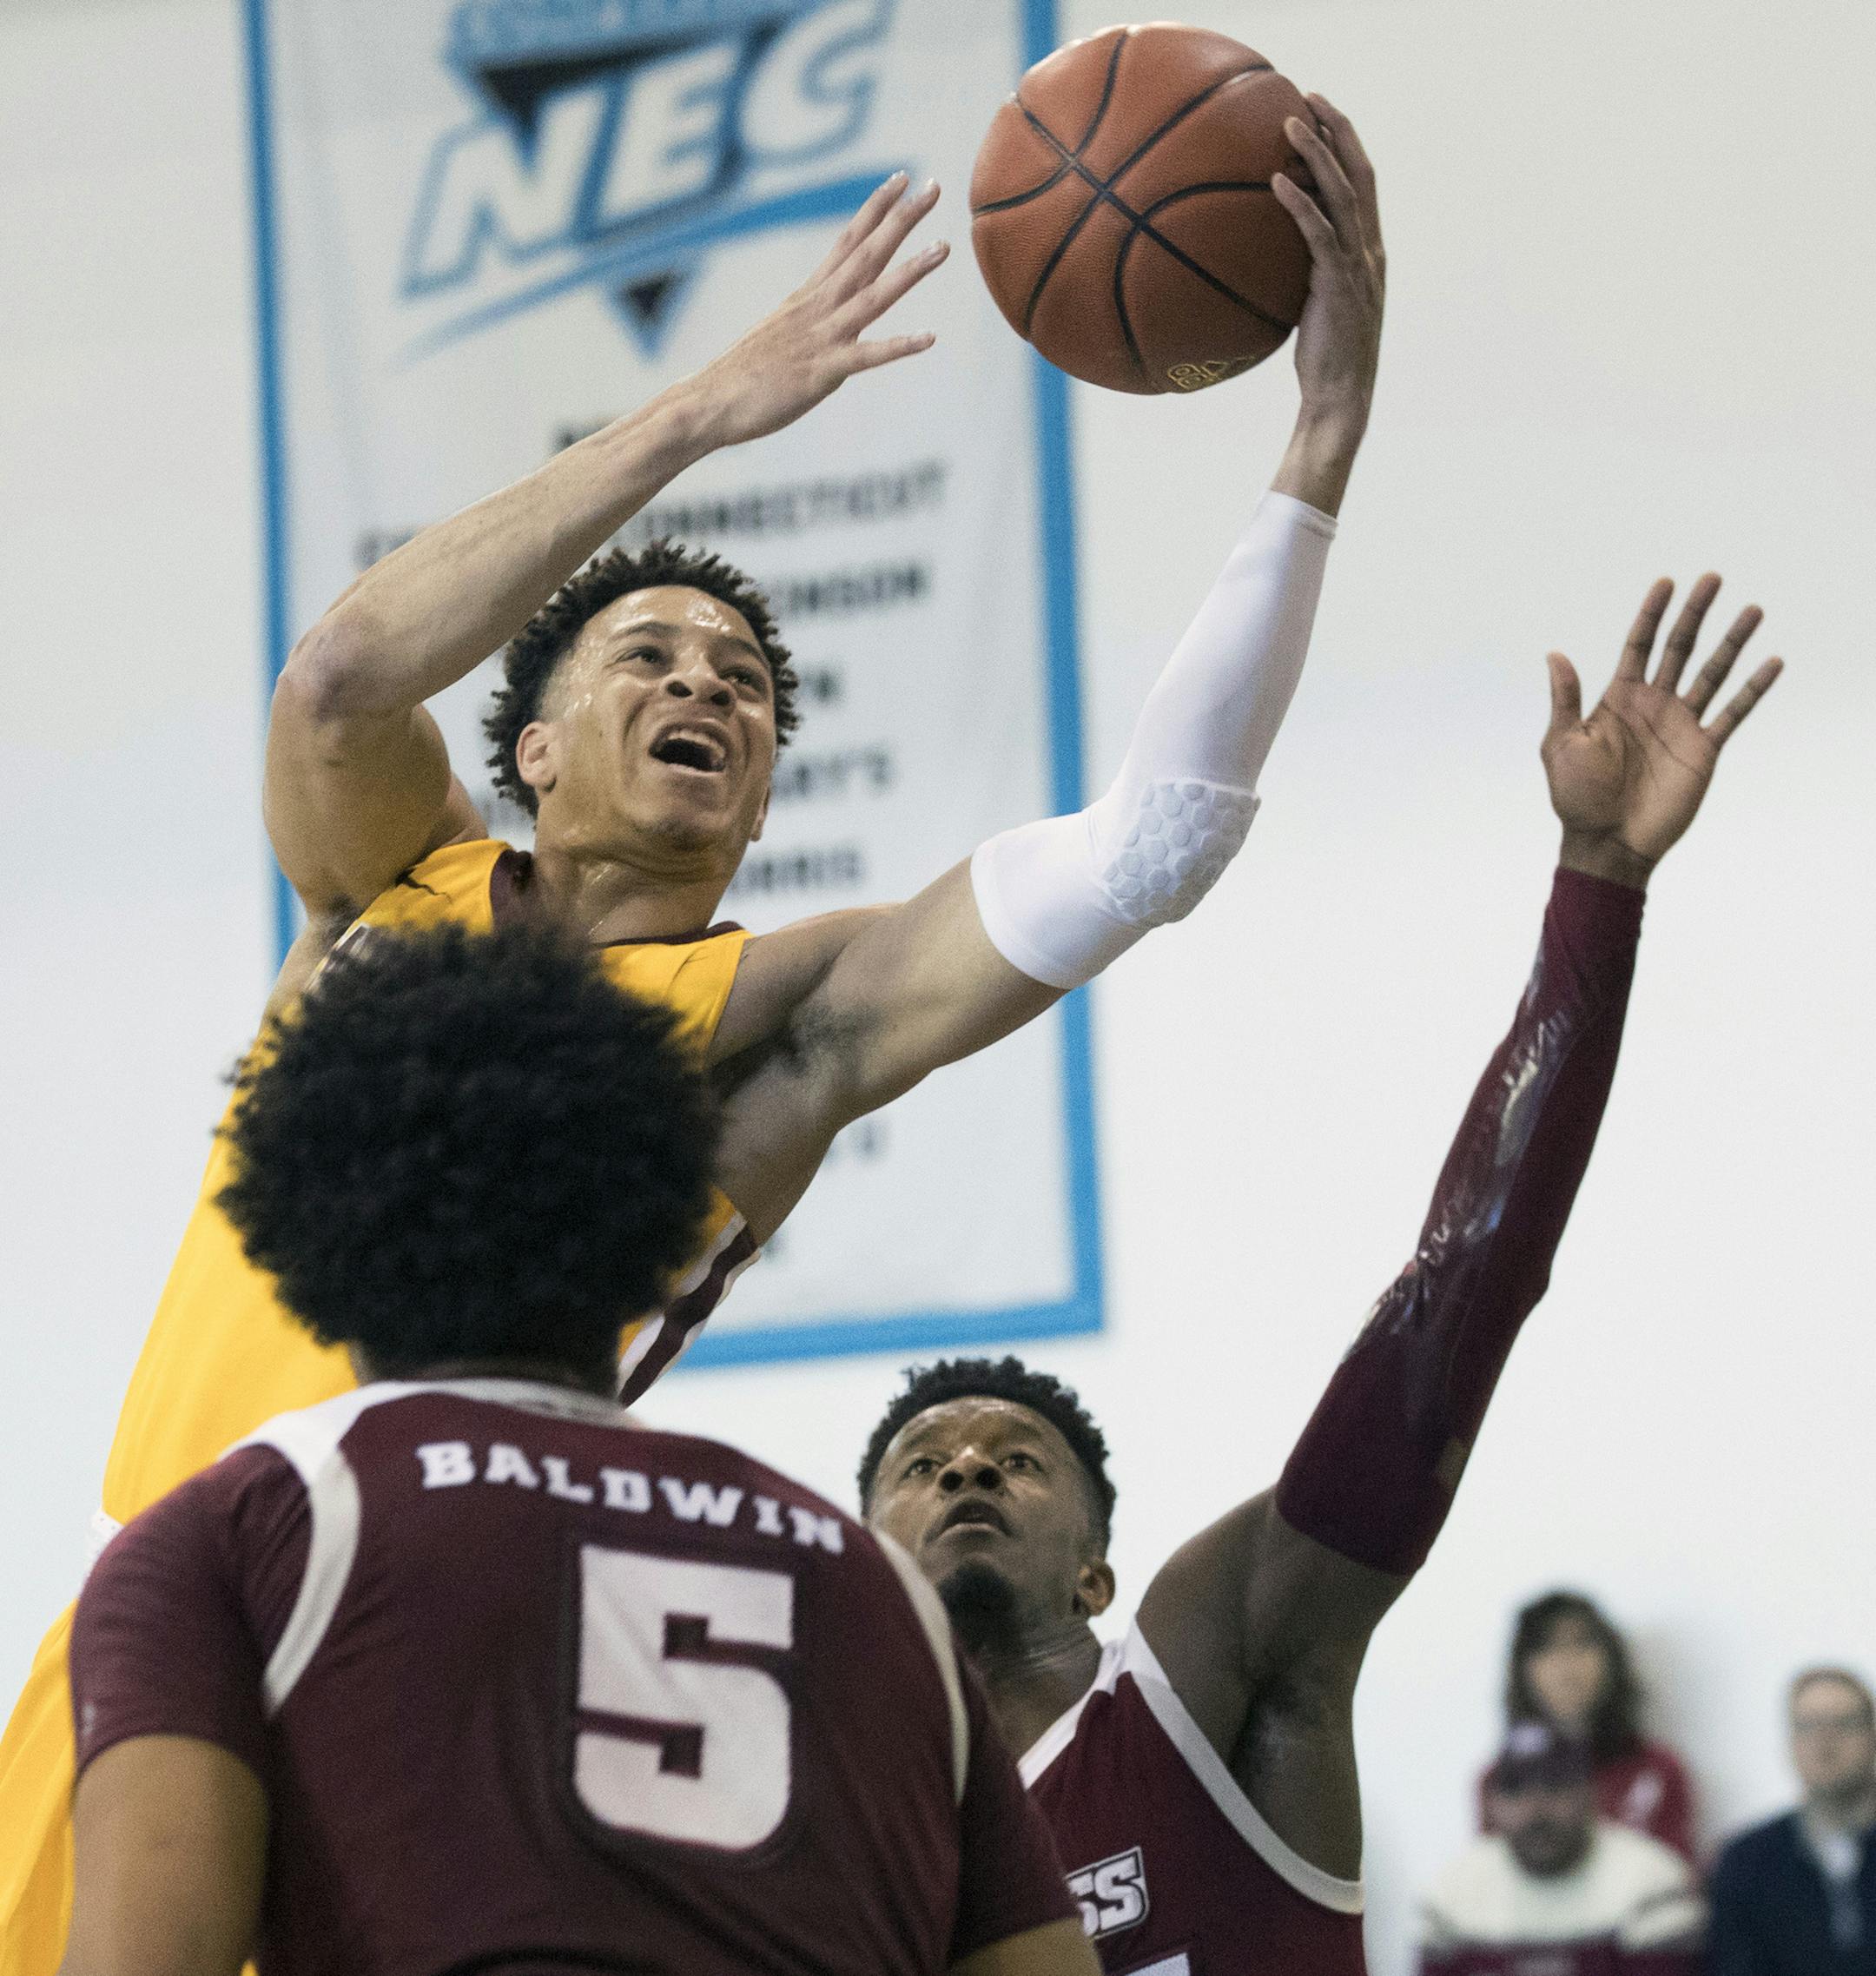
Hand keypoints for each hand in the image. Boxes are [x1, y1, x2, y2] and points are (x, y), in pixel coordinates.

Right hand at [682, 174, 946, 450]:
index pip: (847, 240)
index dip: (875, 208)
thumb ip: (807, 321)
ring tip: (943, 247)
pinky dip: (898, 346)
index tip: (901, 178)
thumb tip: (822, 318)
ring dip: (910, 271)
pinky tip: (930, 338)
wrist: (708, 402)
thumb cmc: (740, 375)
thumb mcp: (779, 335)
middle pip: (866, 253)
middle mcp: (817, 307)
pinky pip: (867, 357)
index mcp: (808, 296)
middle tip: (934, 186)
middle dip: (901, 219)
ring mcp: (821, 337)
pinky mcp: (822, 373)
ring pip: (873, 296)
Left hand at [1272, 96, 1384, 431]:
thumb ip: (1307, 275)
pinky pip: (1321, 234)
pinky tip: (1276, 183)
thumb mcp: (1314, 307)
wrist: (1340, 397)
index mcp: (1368, 253)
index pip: (1362, 184)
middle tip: (1310, 96)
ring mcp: (1358, 266)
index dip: (1345, 145)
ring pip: (1343, 194)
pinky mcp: (1340, 284)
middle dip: (1338, 130)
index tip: (1322, 114)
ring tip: (1291, 122)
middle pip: (1360, 173)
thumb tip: (1269, 258)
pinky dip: (1300, 205)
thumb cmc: (1322, 360)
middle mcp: (1371, 251)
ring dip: (1318, 154)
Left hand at [1543, 575, 1783, 885]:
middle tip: (1713, 578)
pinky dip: (1753, 690)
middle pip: (1679, 648)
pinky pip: (1733, 713)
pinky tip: (1772, 663)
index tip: (1666, 582)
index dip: (1651, 614)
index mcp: (1618, 699)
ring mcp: (1681, 724)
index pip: (1638, 645)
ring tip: (1752, 610)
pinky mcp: (1703, 749)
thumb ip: (1566, 698)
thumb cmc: (1576, 797)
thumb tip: (1555, 654)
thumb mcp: (1562, 744)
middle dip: (1695, 613)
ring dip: (1732, 642)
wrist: (1606, 841)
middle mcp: (1654, 704)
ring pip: (1711, 673)